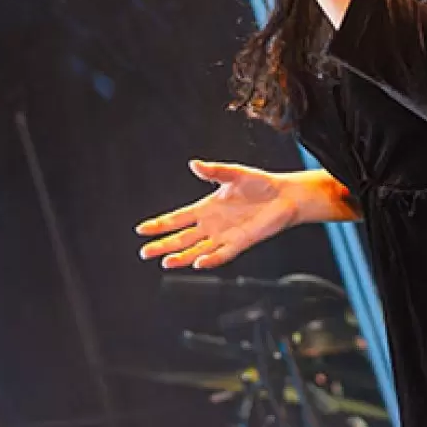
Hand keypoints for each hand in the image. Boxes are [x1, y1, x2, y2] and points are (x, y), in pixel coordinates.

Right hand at [136, 161, 315, 268]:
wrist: (285, 196)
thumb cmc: (260, 184)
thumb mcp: (234, 174)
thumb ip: (214, 171)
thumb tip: (194, 164)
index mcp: (206, 208)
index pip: (177, 219)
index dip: (160, 224)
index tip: (142, 229)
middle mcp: (212, 225)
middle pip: (181, 238)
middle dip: (163, 245)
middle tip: (145, 252)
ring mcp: (224, 236)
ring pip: (197, 250)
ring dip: (182, 257)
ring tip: (166, 262)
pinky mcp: (240, 243)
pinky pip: (222, 255)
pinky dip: (210, 259)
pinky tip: (199, 263)